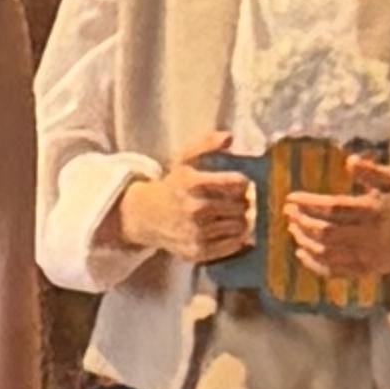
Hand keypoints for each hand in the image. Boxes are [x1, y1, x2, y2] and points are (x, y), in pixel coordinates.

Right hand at [114, 138, 254, 265]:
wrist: (145, 217)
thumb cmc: (172, 185)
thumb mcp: (184, 159)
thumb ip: (206, 143)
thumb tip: (229, 137)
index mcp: (192, 183)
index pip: (236, 182)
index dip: (243, 182)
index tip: (239, 183)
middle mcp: (195, 209)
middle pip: (241, 205)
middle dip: (243, 202)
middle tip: (238, 200)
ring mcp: (196, 232)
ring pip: (240, 226)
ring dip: (241, 219)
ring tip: (232, 214)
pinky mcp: (198, 251)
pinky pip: (233, 245)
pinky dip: (237, 238)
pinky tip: (228, 229)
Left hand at [284, 157, 389, 287]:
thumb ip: (372, 171)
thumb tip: (350, 160)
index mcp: (374, 210)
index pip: (334, 208)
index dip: (309, 203)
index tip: (292, 198)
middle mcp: (369, 236)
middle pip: (325, 232)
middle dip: (302, 222)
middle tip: (289, 212)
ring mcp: (367, 257)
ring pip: (326, 253)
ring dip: (305, 241)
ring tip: (293, 228)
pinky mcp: (366, 271)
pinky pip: (334, 271)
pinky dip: (314, 264)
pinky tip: (302, 253)